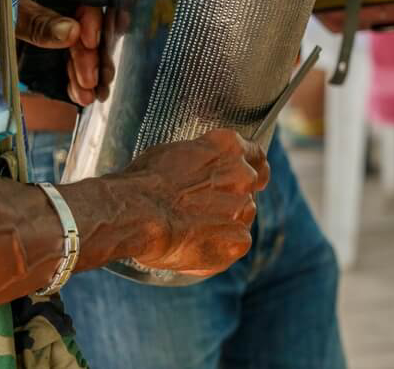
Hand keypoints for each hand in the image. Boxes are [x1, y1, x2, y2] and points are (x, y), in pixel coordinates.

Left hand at [15, 0, 101, 105]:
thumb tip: (73, 33)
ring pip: (78, 49)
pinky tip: (78, 95)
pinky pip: (65, 62)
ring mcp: (53, 23)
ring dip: (86, 73)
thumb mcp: (6, 8)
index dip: (91, 21)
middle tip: (91, 81)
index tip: (88, 44)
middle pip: (85, 28)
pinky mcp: (46, 46)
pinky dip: (72, 80)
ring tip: (89, 96)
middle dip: (90, 56)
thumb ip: (37, 21)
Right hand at [123, 129, 269, 275]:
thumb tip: (199, 169)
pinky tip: (194, 245)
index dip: (251, 168)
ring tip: (190, 228)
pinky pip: (236, 243)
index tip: (247, 177)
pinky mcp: (238, 240)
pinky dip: (220, 246)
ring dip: (224, 222)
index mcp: (227, 147)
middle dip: (230, 198)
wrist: (137, 213)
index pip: (256, 155)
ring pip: (241, 217)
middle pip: (248, 189)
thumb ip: (200, 159)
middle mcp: (242, 174)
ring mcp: (243, 208)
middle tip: (201, 208)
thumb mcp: (175, 153)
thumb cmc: (145, 181)